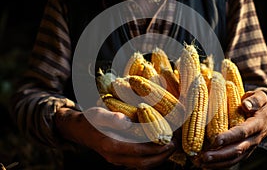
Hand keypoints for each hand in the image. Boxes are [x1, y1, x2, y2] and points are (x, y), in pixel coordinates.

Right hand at [54, 107, 175, 168]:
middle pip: (142, 163)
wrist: (79, 130)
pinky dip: (150, 158)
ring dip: (157, 159)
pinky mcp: (119, 158)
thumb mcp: (97, 114)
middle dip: (161, 157)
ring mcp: (117, 160)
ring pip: (141, 165)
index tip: (169, 143)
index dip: (155, 149)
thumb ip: (110, 117)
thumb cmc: (89, 120)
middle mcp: (115, 157)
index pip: (138, 152)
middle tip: (175, 147)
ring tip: (170, 149)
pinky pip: (138, 162)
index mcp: (111, 146)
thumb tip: (125, 121)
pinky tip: (158, 150)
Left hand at [197, 90, 266, 168]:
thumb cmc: (261, 103)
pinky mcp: (244, 151)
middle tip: (204, 157)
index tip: (216, 140)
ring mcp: (249, 147)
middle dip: (220, 155)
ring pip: (234, 159)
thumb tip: (245, 104)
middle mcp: (254, 139)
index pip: (242, 132)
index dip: (229, 137)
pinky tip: (207, 165)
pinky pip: (233, 160)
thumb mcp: (262, 97)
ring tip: (202, 163)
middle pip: (237, 150)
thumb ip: (255, 99)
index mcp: (258, 124)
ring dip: (218, 163)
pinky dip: (220, 165)